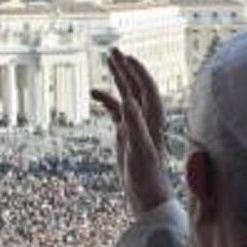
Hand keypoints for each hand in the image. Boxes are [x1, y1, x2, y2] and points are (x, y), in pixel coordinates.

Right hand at [91, 47, 171, 215]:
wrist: (146, 196)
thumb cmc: (147, 176)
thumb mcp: (139, 151)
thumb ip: (135, 125)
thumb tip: (129, 99)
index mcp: (153, 120)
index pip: (147, 88)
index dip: (138, 72)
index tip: (126, 57)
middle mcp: (146, 119)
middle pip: (136, 86)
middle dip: (126, 68)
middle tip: (114, 50)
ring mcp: (135, 125)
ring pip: (126, 95)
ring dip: (117, 78)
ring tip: (108, 60)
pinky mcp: (126, 133)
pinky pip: (115, 111)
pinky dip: (106, 100)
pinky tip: (93, 92)